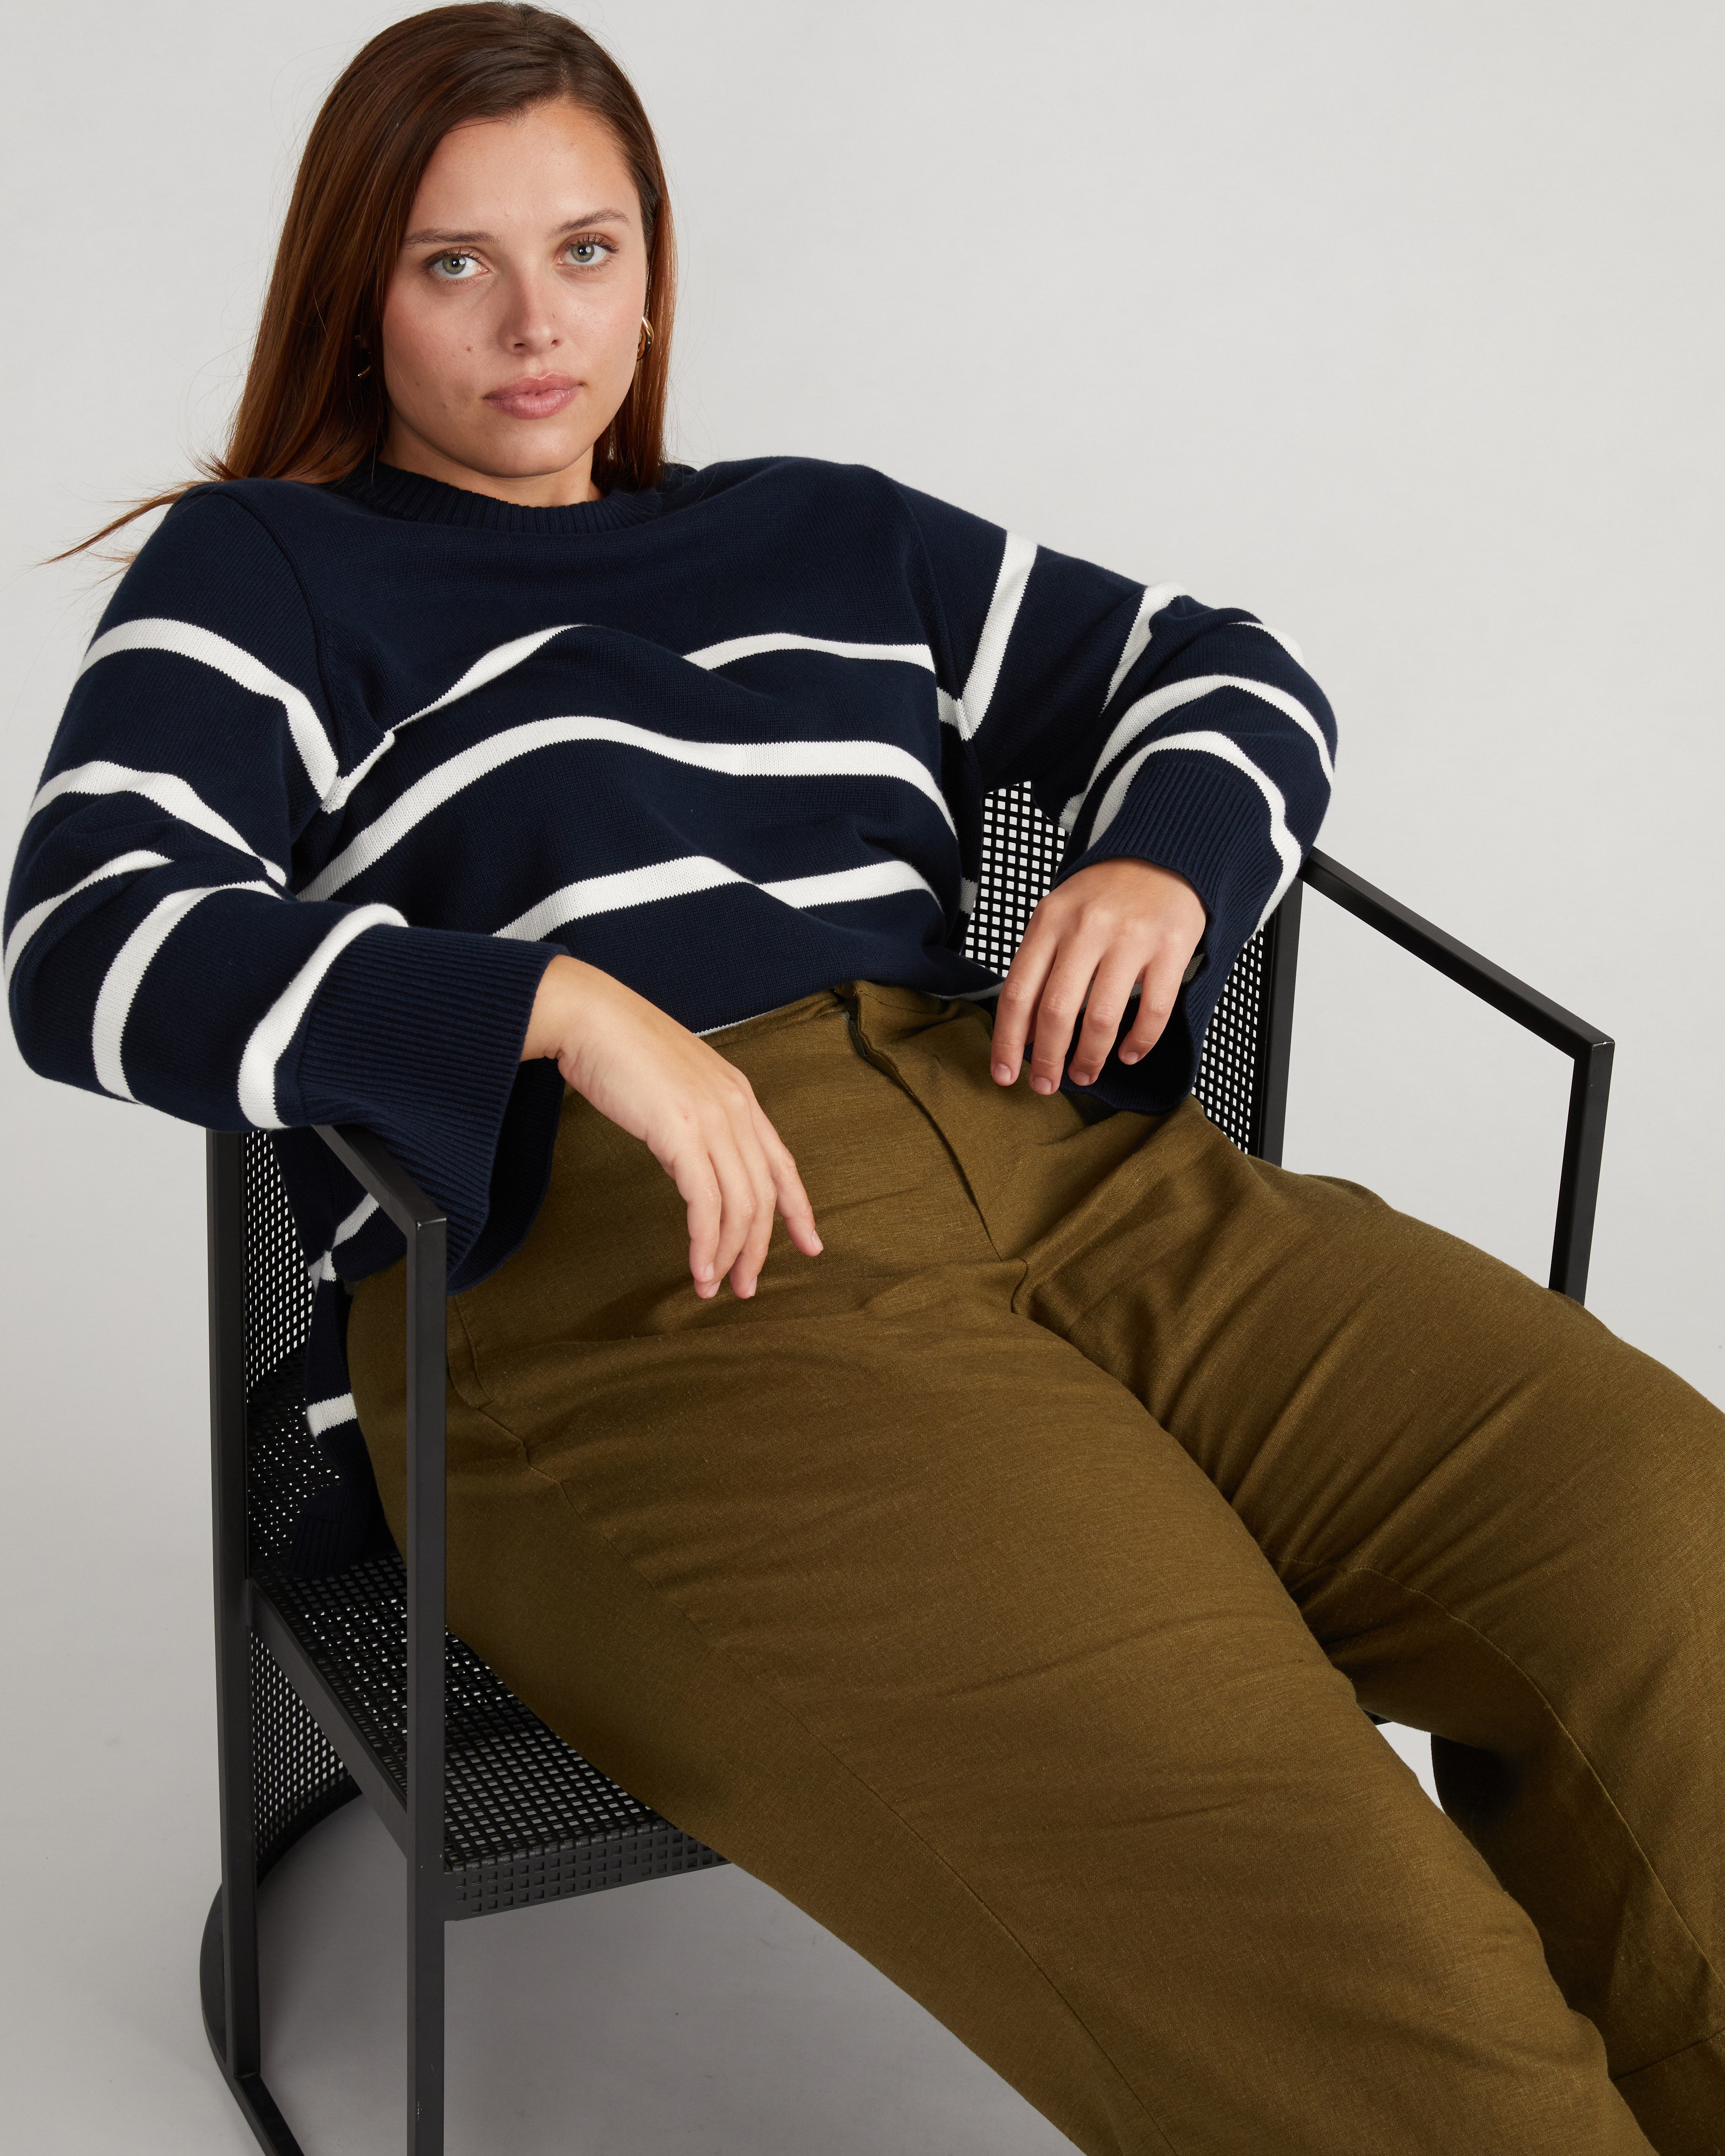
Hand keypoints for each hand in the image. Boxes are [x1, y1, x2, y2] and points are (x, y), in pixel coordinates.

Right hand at [521, 956, 822, 1299]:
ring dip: (730, 1254)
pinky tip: (698, 1266)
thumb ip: (692, 1125)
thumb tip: (690, 1167)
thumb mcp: (673, 1088)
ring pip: (740, 1205)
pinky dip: (705, 1242)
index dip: (798, 1208)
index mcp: (739, 1095)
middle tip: (746, 1287)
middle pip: (763, 1194)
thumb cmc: (620, 1049)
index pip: (781, 1163)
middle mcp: (736, 1107)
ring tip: (714, 1287)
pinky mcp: (681, 1132)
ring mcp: (712, 1118)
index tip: (809, 1244)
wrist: (587, 1015)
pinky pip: (705, 1202)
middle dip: (760, 1248)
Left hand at [988, 857, 1205, 1093]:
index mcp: (1049, 921)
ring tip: (1084, 1074)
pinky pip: (1153, 1010)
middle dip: (1047, 1059)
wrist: (1163, 856)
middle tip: (1045, 1085)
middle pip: (1056, 1011)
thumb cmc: (1105, 895)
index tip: (1004, 1074)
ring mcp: (1131, 937)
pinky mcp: (1171, 947)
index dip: (1006, 1041)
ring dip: (1090, 1058)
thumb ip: (1039, 969)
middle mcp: (1086, 928)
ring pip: (1102, 1017)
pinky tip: (1128, 1054)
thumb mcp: (1059, 918)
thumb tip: (1022, 1034)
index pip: (1017, 992)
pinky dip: (1139, 1042)